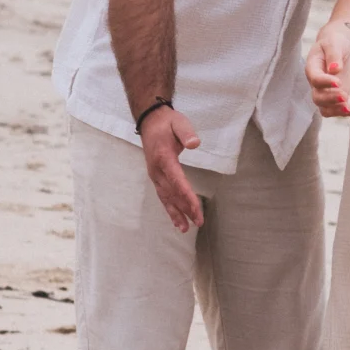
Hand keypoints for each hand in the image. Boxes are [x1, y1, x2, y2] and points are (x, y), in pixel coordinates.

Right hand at [138, 106, 203, 232]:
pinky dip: (170, 208)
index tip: (196, 208)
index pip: (177, 180)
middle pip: (172, 193)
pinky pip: (163, 195)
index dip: (187, 195)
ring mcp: (155, 175)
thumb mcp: (179, 122)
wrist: (150, 121)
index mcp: (163, 158)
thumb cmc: (167, 123)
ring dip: (176, 213)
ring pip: (166, 198)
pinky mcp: (156, 177)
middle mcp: (157, 170)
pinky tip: (177, 220)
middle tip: (198, 222)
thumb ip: (186, 133)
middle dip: (185, 208)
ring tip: (185, 228)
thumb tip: (195, 143)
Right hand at [307, 20, 349, 117]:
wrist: (341, 49)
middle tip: (344, 96)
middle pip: (318, 97)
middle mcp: (316, 84)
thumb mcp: (334, 43)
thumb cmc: (335, 43)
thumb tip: (335, 69)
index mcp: (312, 68)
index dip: (325, 82)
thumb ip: (333, 54)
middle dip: (331, 99)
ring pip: (325, 109)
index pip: (314, 79)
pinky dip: (349, 112)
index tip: (338, 82)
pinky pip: (338, 110)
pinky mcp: (336, 98)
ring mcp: (326, 93)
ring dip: (337, 111)